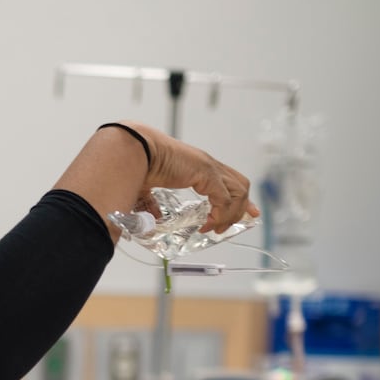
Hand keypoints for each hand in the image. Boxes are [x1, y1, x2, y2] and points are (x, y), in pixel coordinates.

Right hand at [122, 121, 258, 232]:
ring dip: (231, 214)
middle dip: (242, 208)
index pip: (229, 181)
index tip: (245, 213)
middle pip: (241, 186)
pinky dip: (220, 215)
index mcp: (198, 166)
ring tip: (215, 228)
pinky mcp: (207, 174)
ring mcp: (210, 168)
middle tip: (229, 226)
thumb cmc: (137, 165)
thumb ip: (151, 203)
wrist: (135, 150)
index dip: (239, 199)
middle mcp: (208, 165)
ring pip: (239, 193)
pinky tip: (207, 224)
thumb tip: (154, 217)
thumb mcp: (147, 189)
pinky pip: (224, 200)